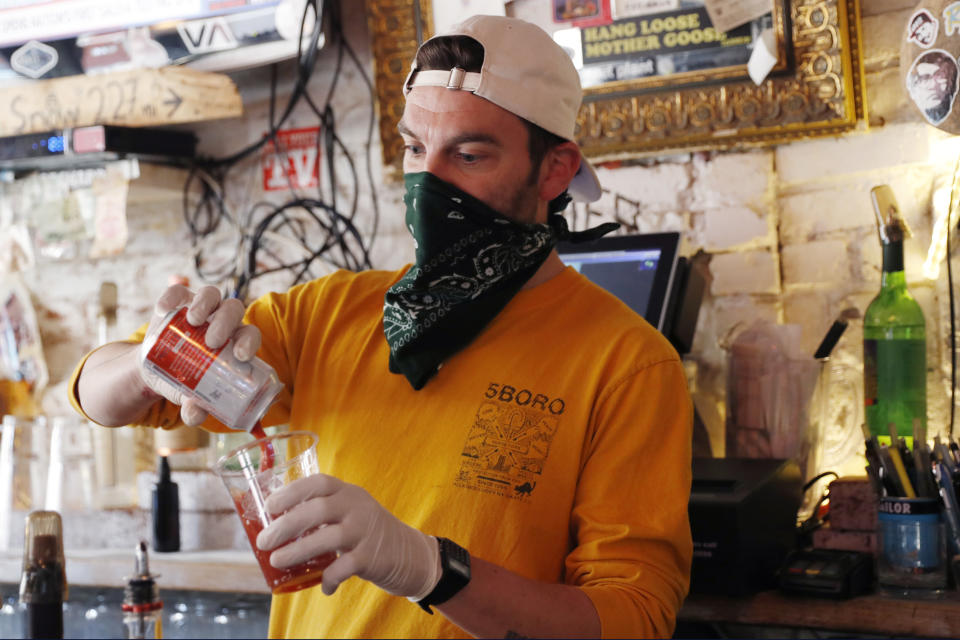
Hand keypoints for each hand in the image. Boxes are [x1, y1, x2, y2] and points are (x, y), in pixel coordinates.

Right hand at [142, 284, 260, 425]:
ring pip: (212, 294)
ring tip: (192, 320)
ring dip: (204, 303)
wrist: (156, 369)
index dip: (249, 342)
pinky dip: (172, 297)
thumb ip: (194, 406)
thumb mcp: (190, 395)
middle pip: (234, 310)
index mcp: (235, 341)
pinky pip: (178, 292)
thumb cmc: (185, 381)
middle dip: (226, 322)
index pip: (250, 335)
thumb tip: (194, 416)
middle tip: (213, 341)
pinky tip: (163, 309)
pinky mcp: (178, 301)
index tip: (240, 355)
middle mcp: (222, 320)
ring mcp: (201, 307)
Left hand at [256, 474, 440, 597]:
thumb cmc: (366, 531)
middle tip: (264, 540)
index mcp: (348, 492)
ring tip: (276, 560)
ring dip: (298, 551)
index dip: (291, 492)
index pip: (318, 483)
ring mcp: (365, 531)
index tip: (270, 506)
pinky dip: (328, 578)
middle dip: (286, 525)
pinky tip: (322, 586)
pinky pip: (343, 567)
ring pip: (327, 538)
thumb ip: (322, 513)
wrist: (408, 552)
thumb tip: (273, 528)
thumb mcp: (350, 511)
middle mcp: (357, 507)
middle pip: (317, 510)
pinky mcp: (371, 557)